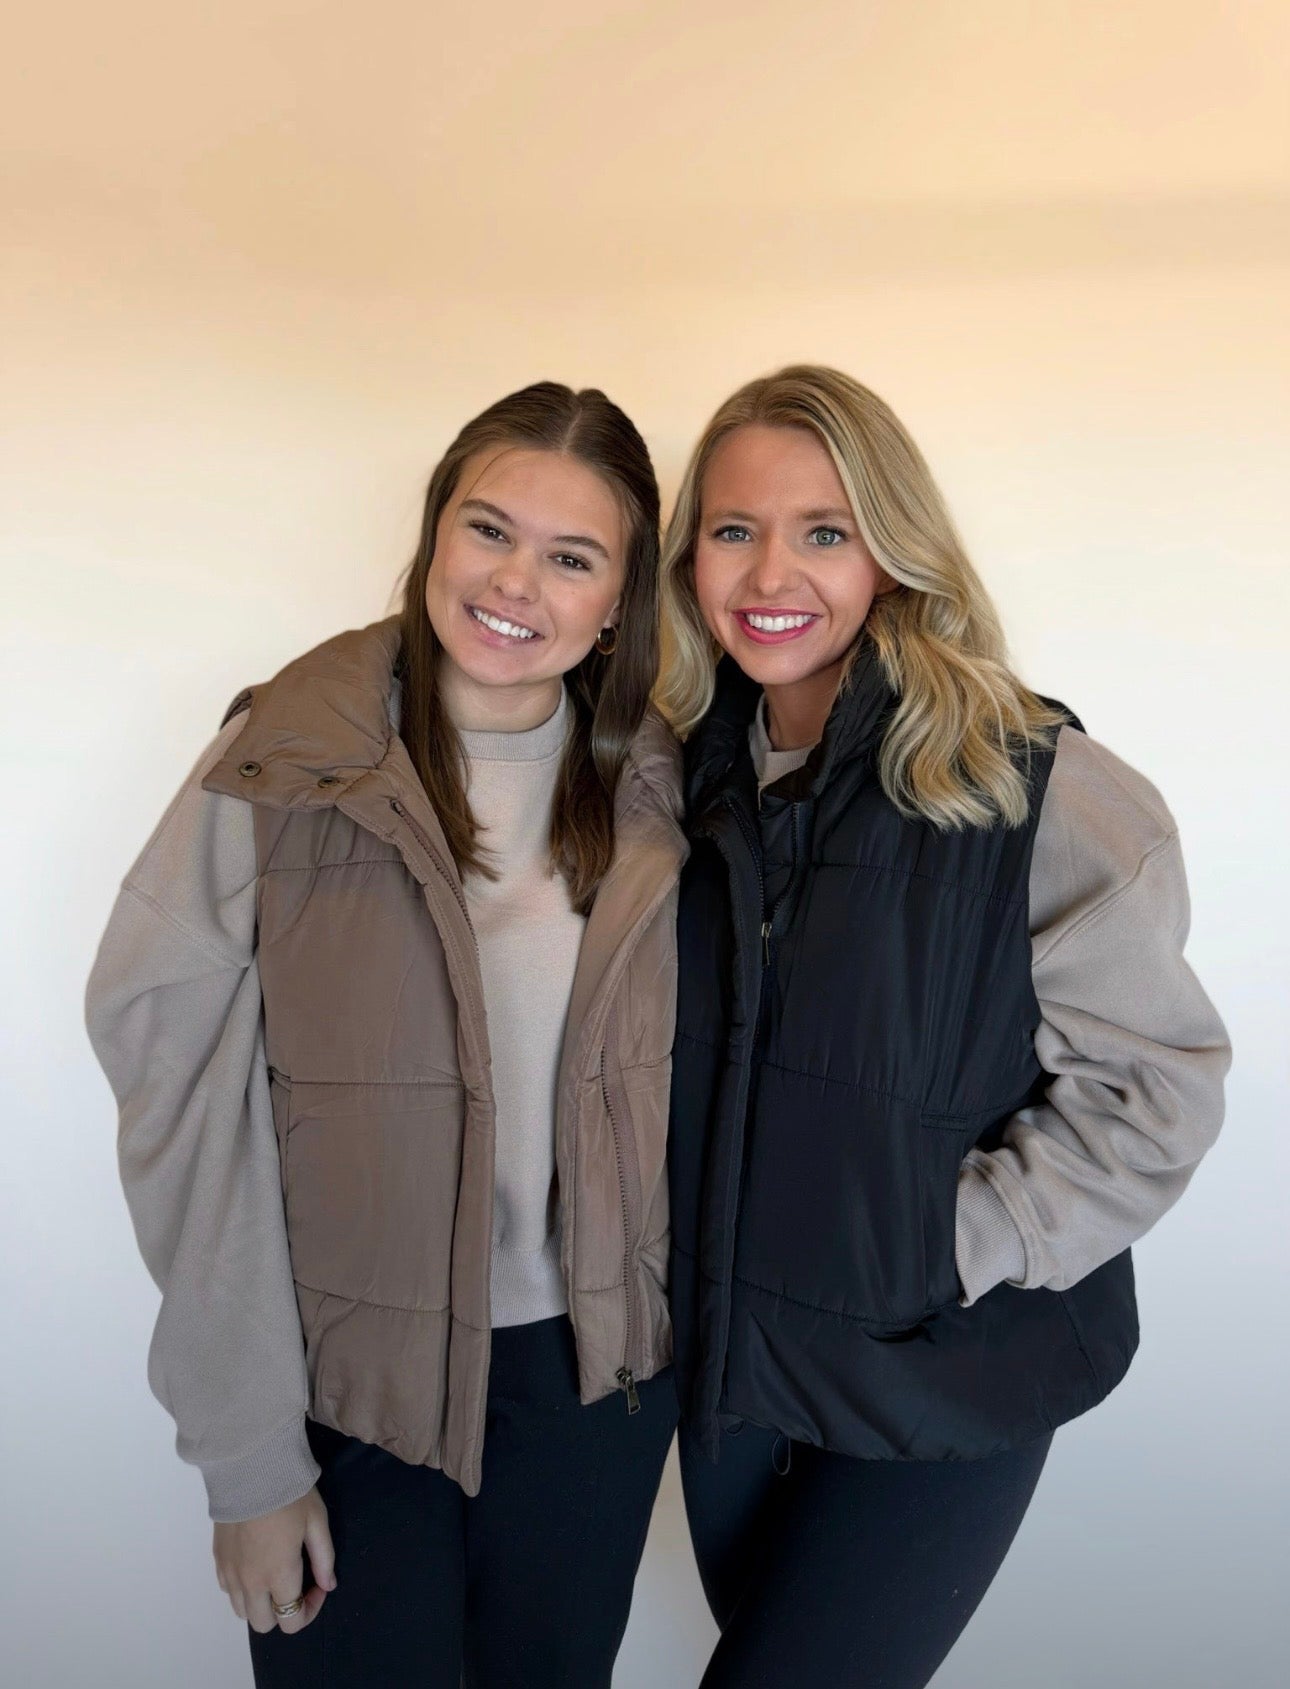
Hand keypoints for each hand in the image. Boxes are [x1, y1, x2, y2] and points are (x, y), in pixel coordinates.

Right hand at [213, 1486, 335, 1633]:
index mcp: (279, 1575)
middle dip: (283, 1612)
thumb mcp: (317, 1522)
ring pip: (242, 1612)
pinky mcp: (217, 1560)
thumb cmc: (289, 1493)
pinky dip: (242, 1588)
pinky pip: (228, 1591)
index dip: (310, 1610)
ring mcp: (230, 1573)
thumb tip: (328, 1585)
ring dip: (261, 1602)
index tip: (317, 1585)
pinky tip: (255, 1564)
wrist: (250, 1468)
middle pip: (264, 1624)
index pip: (292, 1621)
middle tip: (296, 1582)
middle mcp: (251, 1582)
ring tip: (275, 1574)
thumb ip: (324, 1559)